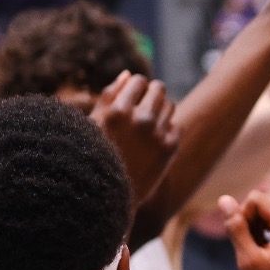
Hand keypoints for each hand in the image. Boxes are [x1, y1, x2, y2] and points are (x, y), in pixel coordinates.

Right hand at [91, 71, 177, 202]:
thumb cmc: (95, 155)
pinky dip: (168, 129)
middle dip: (152, 94)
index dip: (136, 88)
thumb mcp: (93, 123)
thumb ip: (110, 95)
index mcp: (118, 110)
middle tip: (144, 107)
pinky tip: (155, 139)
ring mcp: (157, 134)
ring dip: (161, 110)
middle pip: (159, 89)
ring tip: (148, 124)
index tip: (132, 98)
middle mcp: (140, 119)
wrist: (108, 195)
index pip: (138, 81)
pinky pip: (176, 125)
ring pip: (170, 105)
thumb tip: (129, 74)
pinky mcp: (170, 148)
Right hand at [221, 191, 269, 269]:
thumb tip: (224, 199)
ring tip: (260, 253)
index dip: (242, 217)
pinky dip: (263, 233)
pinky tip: (266, 252)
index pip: (255, 199)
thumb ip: (236, 229)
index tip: (245, 241)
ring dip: (255, 229)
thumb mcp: (249, 259)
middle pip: (260, 203)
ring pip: (264, 211)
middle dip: (249, 223)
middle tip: (252, 249)